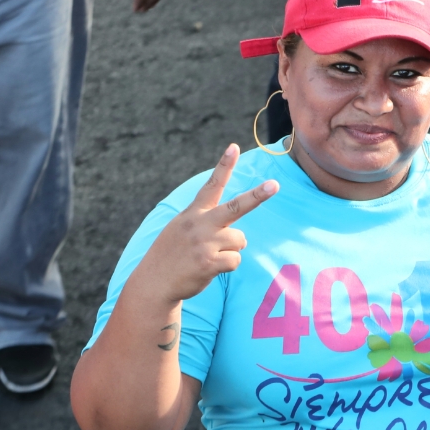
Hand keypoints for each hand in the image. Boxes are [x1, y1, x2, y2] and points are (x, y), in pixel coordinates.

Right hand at [139, 145, 278, 303]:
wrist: (154, 282)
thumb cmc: (172, 254)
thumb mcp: (181, 229)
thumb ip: (206, 224)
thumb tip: (241, 238)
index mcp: (193, 213)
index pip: (211, 185)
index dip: (223, 166)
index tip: (233, 147)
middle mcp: (199, 224)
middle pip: (236, 207)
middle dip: (258, 196)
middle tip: (275, 185)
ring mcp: (204, 243)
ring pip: (240, 240)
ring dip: (232, 249)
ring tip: (210, 255)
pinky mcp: (209, 262)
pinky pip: (236, 260)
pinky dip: (228, 265)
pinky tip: (211, 268)